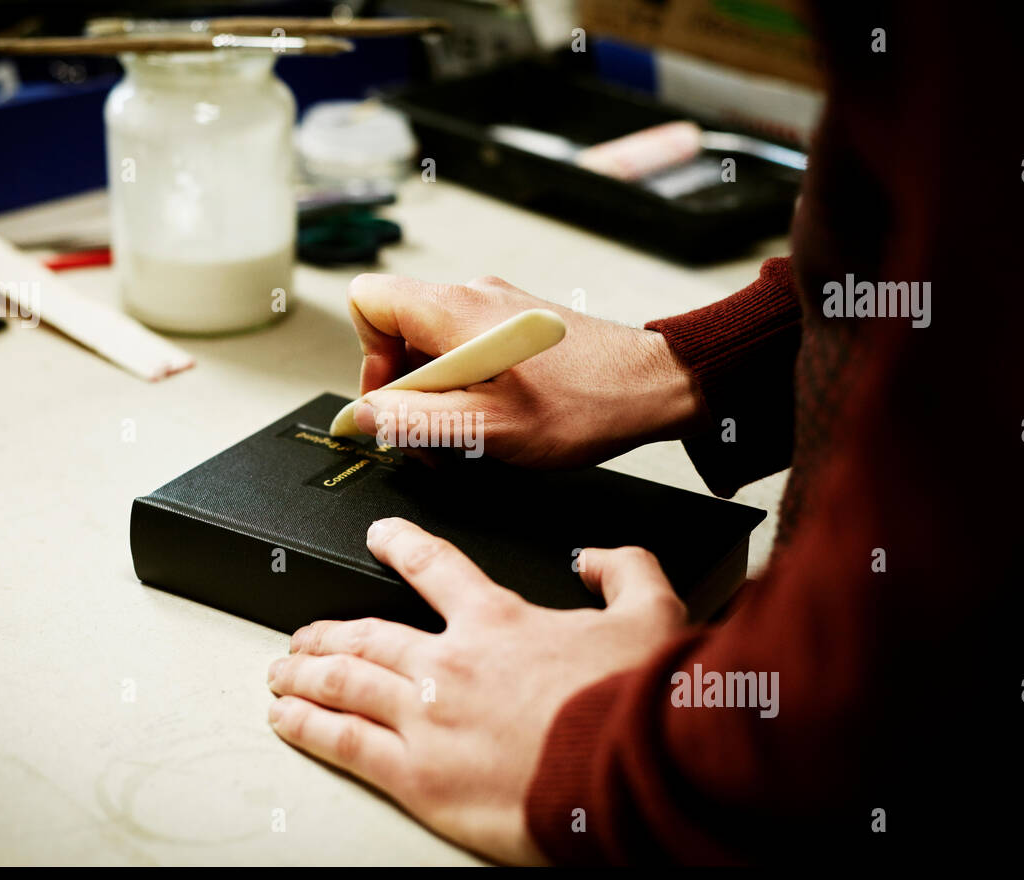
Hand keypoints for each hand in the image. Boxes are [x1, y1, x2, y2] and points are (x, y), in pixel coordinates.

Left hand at [266, 517, 686, 864]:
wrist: (632, 772)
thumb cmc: (638, 703)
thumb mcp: (653, 614)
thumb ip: (625, 571)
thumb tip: (599, 556)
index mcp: (498, 621)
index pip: (434, 567)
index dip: (400, 546)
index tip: (379, 537)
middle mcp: (450, 663)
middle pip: (366, 634)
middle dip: (327, 631)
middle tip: (302, 633)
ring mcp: (427, 719)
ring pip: (343, 684)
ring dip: (305, 675)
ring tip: (281, 673)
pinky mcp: (418, 776)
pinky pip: (346, 743)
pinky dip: (309, 727)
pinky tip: (287, 720)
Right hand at [345, 273, 706, 467]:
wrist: (659, 386)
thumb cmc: (587, 404)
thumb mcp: (486, 428)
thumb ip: (414, 420)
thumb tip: (364, 415)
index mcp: (454, 310)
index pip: (368, 300)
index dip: (367, 358)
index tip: (393, 405)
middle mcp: (472, 296)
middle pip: (398, 331)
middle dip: (406, 392)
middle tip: (434, 440)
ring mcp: (497, 307)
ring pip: (434, 345)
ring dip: (439, 396)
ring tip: (474, 436)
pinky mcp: (518, 324)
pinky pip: (467, 348)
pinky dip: (468, 387)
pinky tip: (498, 420)